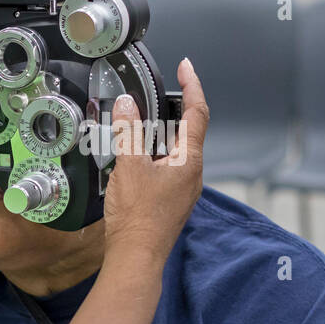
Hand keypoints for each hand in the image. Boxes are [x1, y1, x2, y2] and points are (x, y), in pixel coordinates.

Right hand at [103, 57, 206, 264]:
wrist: (135, 256)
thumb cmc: (137, 215)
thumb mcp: (129, 166)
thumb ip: (129, 132)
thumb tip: (127, 104)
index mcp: (189, 160)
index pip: (197, 113)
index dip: (193, 86)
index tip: (186, 67)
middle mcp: (192, 173)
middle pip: (185, 132)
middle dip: (168, 113)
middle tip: (148, 100)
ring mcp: (182, 189)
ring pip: (172, 152)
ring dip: (155, 136)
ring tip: (132, 129)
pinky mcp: (169, 201)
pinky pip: (163, 169)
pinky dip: (150, 156)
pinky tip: (130, 161)